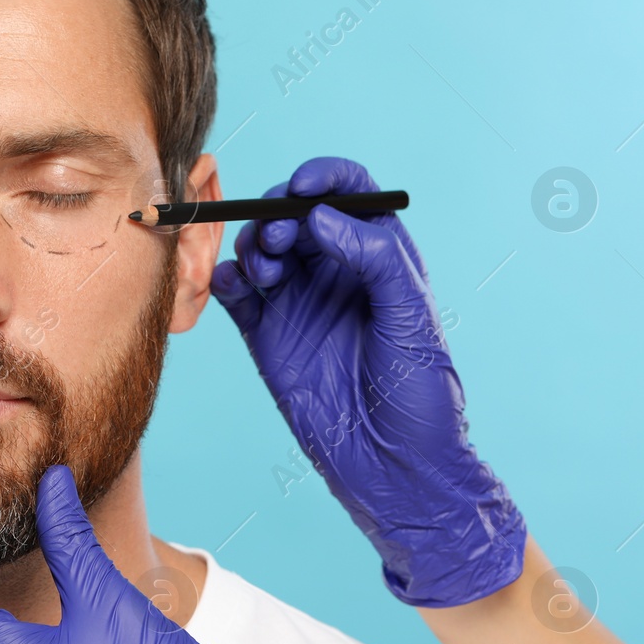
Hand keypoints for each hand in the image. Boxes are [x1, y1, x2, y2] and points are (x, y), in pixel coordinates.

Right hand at [210, 156, 525, 606]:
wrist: (394, 466)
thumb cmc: (419, 394)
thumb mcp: (411, 315)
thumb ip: (374, 256)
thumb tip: (321, 217)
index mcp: (378, 257)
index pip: (348, 193)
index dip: (323, 177)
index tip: (303, 187)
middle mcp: (335, 273)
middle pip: (292, 216)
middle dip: (278, 215)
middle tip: (280, 239)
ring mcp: (298, 305)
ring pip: (260, 250)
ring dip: (253, 247)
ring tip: (266, 271)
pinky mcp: (268, 338)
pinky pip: (236, 295)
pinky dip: (224, 281)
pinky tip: (232, 285)